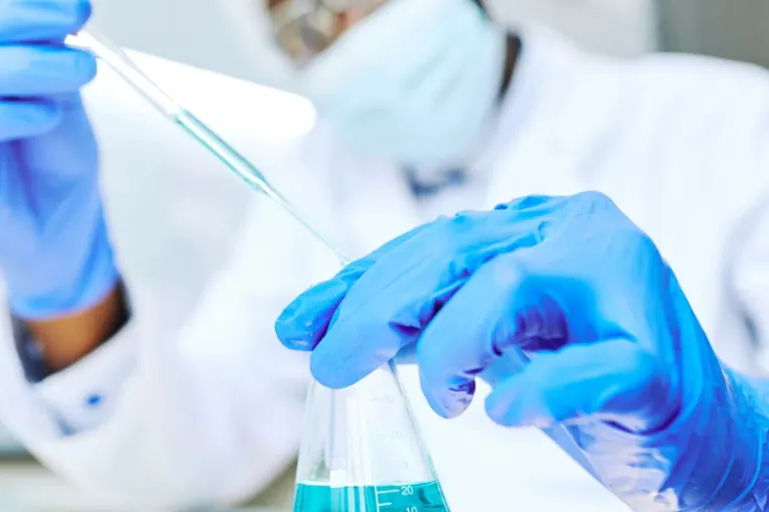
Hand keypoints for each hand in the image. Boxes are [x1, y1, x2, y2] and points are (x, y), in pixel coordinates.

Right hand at [0, 0, 116, 318]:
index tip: (68, 1)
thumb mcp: (61, 86)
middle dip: (19, 17)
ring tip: (79, 70)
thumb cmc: (55, 154)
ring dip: (19, 65)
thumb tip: (56, 4)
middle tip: (78, 19)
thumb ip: (47, 45)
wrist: (63, 222)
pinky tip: (44, 117)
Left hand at [276, 192, 765, 509]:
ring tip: (443, 399)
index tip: (296, 325)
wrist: (695, 429)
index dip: (356, 283)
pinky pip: (587, 368)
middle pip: (455, 254)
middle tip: (331, 363)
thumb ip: (425, 319)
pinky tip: (503, 413)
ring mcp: (622, 292)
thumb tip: (324, 327)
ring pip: (509, 288)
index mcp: (540, 225)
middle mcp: (579, 236)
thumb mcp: (494, 337)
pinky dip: (538, 390)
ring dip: (448, 348)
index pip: (431, 244)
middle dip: (375, 309)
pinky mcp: (654, 363)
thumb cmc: (583, 375)